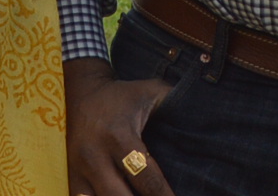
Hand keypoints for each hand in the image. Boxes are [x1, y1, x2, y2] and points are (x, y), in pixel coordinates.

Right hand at [64, 57, 177, 195]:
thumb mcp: (150, 92)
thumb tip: (207, 119)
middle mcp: (94, 156)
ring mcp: (78, 169)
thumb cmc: (123, 95)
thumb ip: (175, 104)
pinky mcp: (69, 176)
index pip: (145, 176)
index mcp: (118, 136)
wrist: (80, 91)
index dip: (163, 195)